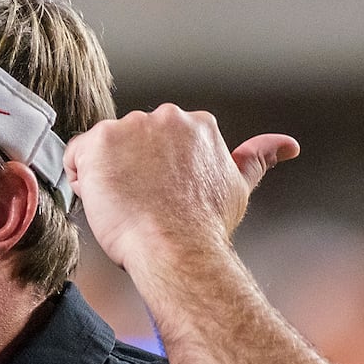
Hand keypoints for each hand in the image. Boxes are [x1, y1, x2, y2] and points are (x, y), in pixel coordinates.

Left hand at [63, 104, 297, 273]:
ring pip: (102, 150)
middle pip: (130, 142)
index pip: (158, 142)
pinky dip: (81, 179)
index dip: (152, 172)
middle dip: (129, 170)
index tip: (159, 196)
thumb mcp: (238, 187)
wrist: (175, 247)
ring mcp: (131, 126)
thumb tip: (289, 145)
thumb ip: (258, 158)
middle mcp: (166, 117)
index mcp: (198, 124)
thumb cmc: (204, 227)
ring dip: (105, 175)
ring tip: (125, 205)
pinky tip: (102, 200)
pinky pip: (74, 156)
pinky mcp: (99, 141)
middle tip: (142, 204)